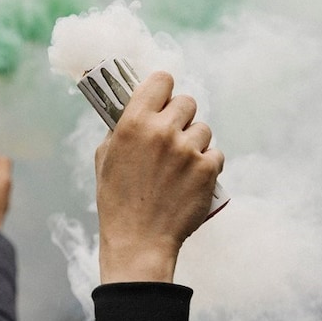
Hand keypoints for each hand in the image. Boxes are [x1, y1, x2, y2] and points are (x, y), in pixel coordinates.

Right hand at [94, 71, 221, 282]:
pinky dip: (207, 164)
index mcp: (134, 122)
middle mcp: (163, 131)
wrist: (139, 240)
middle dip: (181, 116)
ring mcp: (188, 150)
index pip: (161, 79)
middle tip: (172, 134)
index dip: (163, 88)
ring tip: (180, 163)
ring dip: (195, 141)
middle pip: (187, 101)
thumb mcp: (105, 157)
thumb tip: (136, 107)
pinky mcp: (207, 170)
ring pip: (203, 128)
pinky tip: (191, 178)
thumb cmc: (117, 200)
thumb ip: (121, 128)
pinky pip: (216, 153)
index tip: (162, 98)